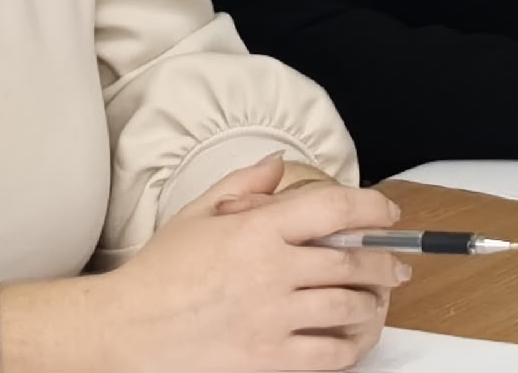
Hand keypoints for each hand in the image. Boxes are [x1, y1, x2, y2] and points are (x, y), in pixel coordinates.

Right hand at [24, 157, 404, 372]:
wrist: (120, 332)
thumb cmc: (157, 275)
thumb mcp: (197, 214)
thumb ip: (244, 184)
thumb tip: (279, 165)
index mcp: (257, 231)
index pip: (335, 209)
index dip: (373, 208)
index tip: (389, 214)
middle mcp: (270, 273)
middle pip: (353, 264)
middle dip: (385, 264)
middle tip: (397, 267)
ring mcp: (270, 320)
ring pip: (348, 310)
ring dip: (373, 306)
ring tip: (378, 304)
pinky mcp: (264, 362)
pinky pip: (327, 356)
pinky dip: (349, 348)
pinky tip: (352, 341)